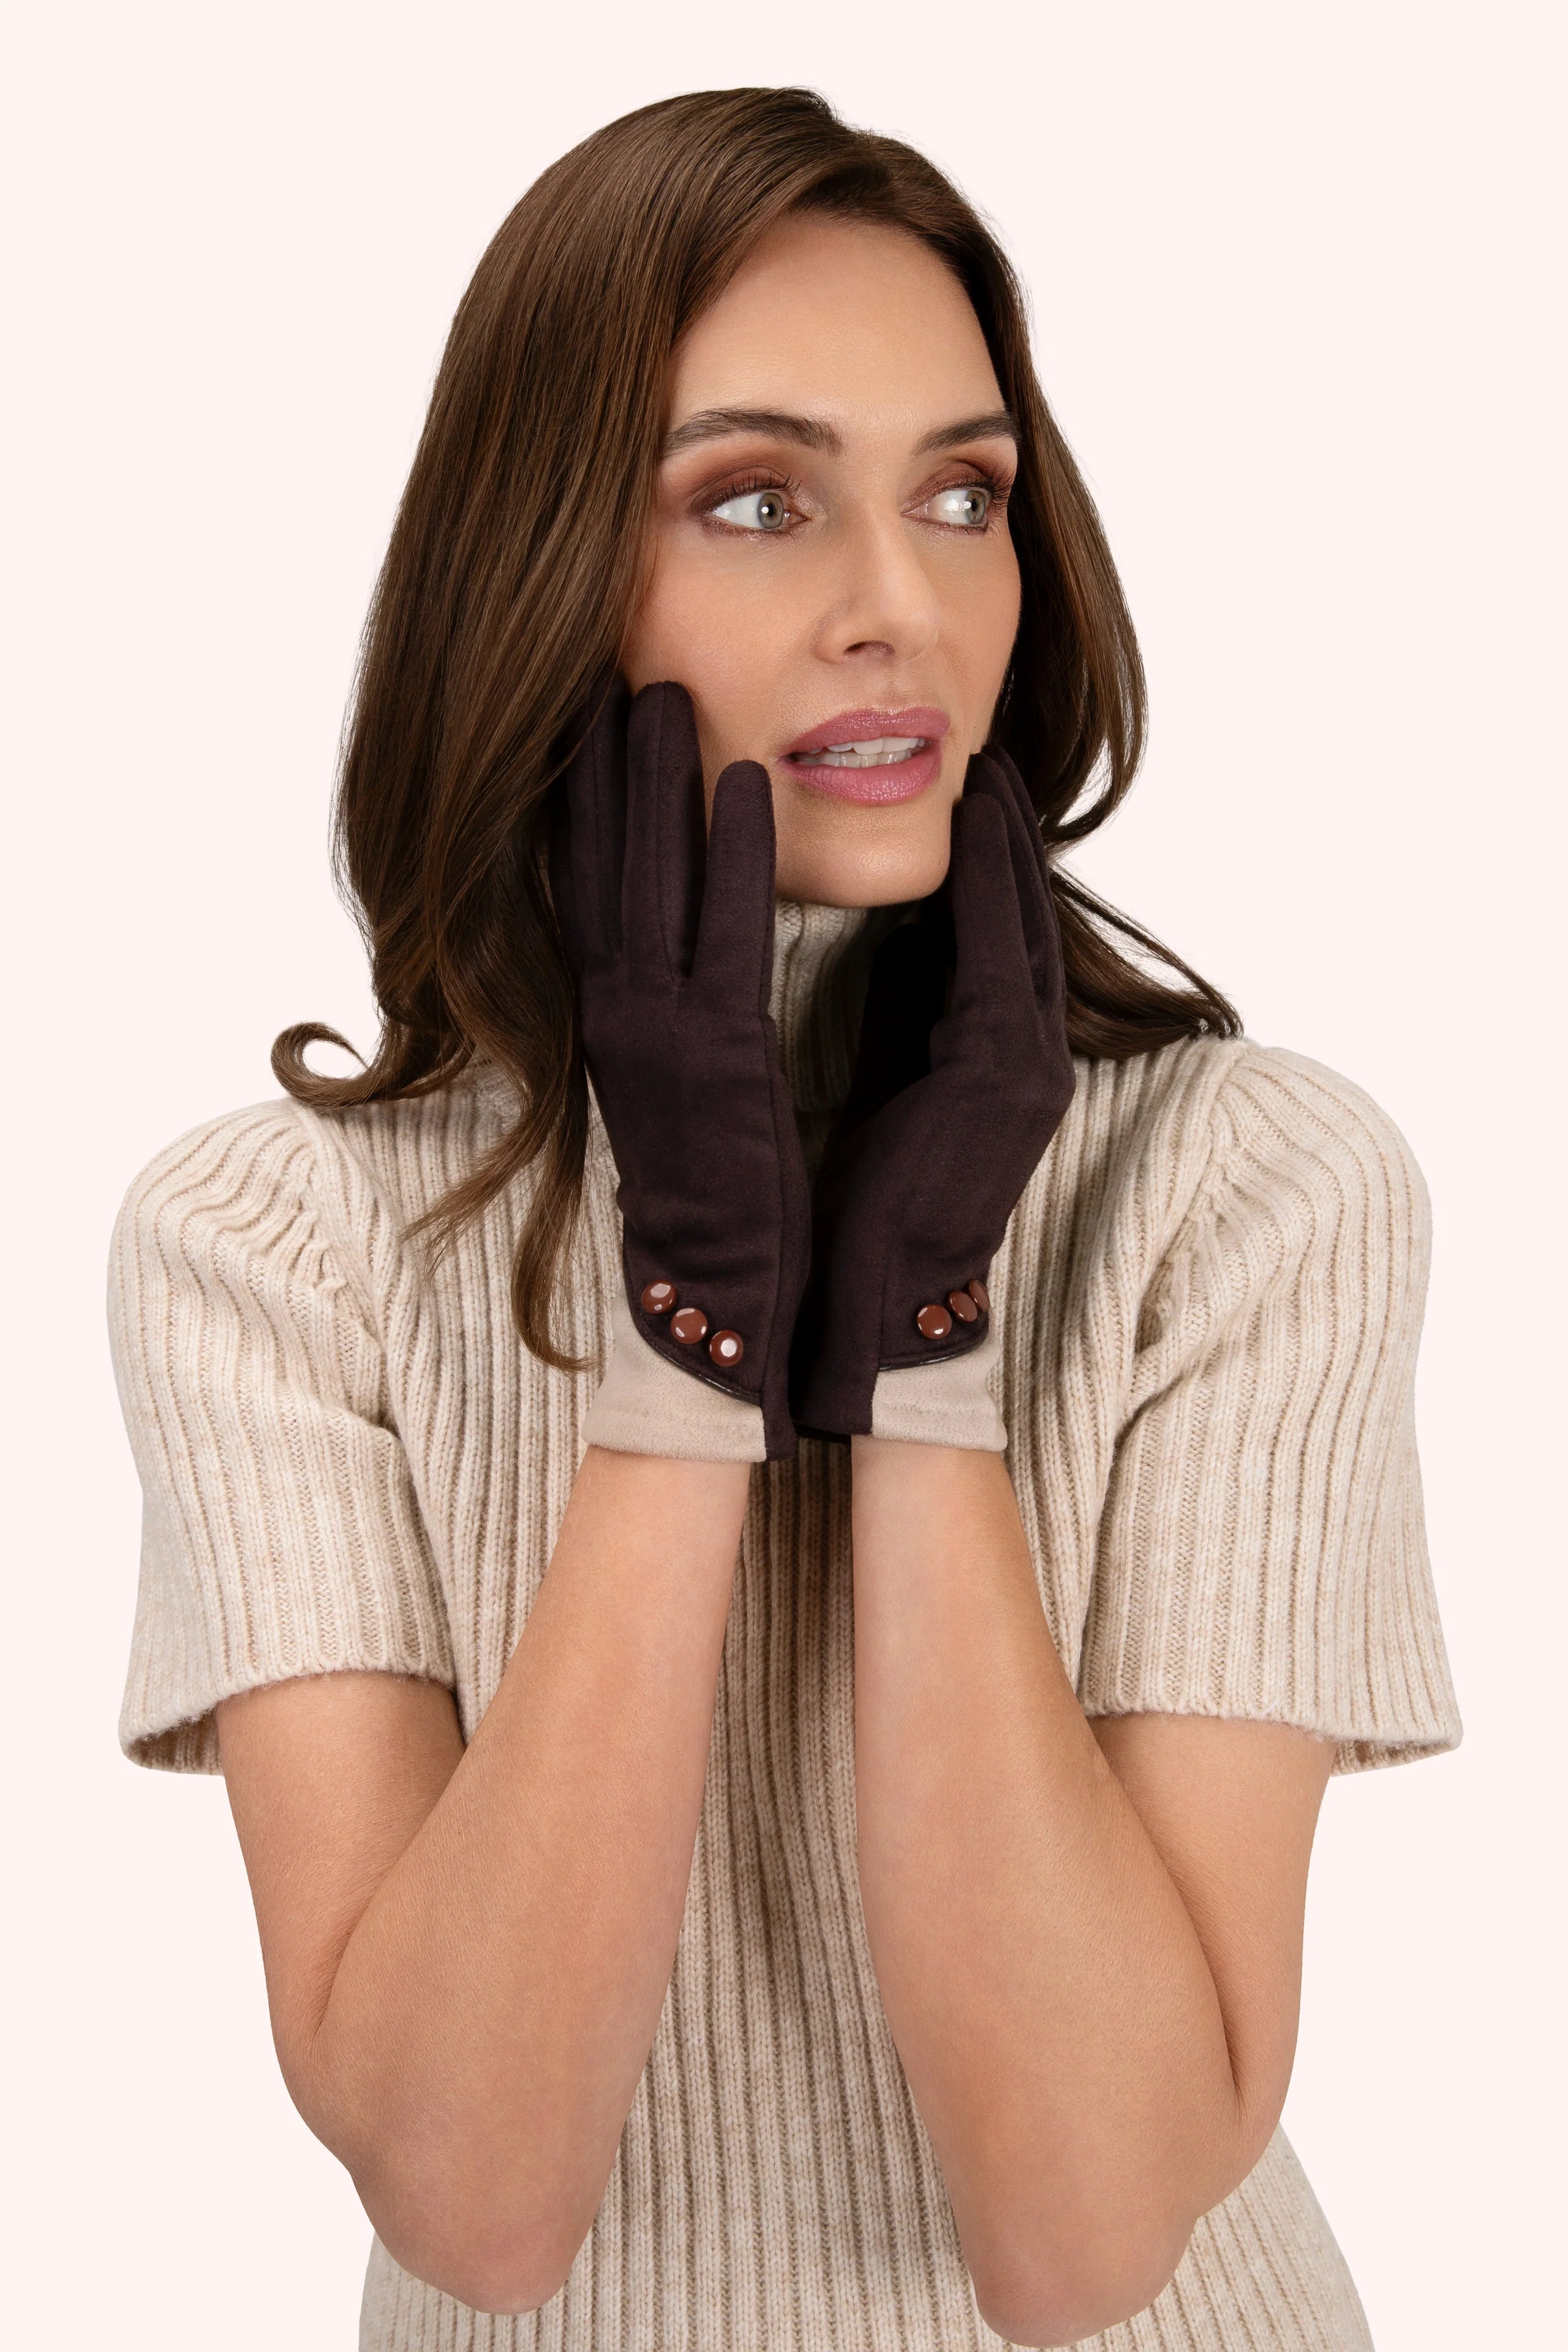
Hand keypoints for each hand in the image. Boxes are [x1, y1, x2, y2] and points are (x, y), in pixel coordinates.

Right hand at [550, 679, 808, 1460]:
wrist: (727, 1298)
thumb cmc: (724, 1191)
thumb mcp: (688, 1080)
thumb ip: (679, 1008)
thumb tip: (687, 950)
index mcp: (614, 1018)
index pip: (583, 885)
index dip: (576, 797)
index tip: (578, 714)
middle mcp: (617, 1014)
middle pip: (595, 861)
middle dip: (597, 762)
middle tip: (601, 662)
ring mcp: (658, 1034)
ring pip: (644, 878)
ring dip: (648, 780)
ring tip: (657, 685)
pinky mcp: (713, 1060)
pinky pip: (722, 932)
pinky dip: (727, 853)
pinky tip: (739, 779)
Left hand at [789, 749, 1074, 1442]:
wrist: (861, 1301)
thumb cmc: (855, 1197)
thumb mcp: (879, 1077)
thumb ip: (894, 1006)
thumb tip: (876, 931)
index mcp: (990, 1055)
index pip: (993, 931)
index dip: (988, 857)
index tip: (964, 784)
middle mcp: (1028, 1051)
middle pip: (1021, 912)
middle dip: (1009, 831)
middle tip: (989, 749)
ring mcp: (1027, 1062)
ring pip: (1023, 918)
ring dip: (1007, 837)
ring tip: (987, 762)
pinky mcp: (1003, 1074)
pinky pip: (1000, 951)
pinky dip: (990, 881)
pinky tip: (969, 822)